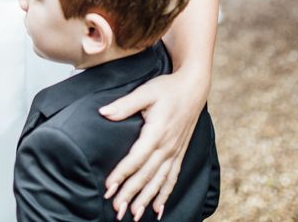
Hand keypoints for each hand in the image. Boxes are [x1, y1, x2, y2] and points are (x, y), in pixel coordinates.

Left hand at [99, 72, 205, 219]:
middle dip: (131, 193)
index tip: (109, 187)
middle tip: (117, 209)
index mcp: (157, 132)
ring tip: (135, 214)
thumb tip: (104, 112)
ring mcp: (175, 152)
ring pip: (159, 181)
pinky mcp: (179, 153)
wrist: (193, 88)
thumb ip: (124, 104)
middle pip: (146, 175)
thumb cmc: (167, 89)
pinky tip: (158, 209)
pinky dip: (164, 194)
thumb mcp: (145, 92)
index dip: (121, 174)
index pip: (136, 159)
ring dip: (146, 198)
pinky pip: (172, 178)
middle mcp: (167, 147)